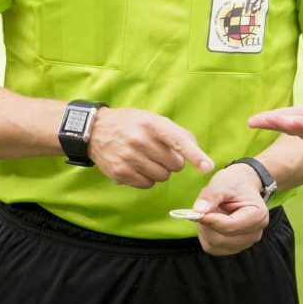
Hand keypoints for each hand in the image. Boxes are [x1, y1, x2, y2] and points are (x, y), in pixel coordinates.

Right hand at [89, 108, 214, 188]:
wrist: (94, 130)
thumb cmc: (131, 124)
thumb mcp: (152, 119)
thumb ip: (176, 133)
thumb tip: (197, 152)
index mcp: (151, 124)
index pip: (178, 141)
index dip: (195, 155)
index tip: (207, 167)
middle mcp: (139, 140)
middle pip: (174, 165)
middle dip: (172, 162)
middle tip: (159, 152)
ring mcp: (128, 158)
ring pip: (162, 177)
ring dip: (160, 171)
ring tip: (146, 159)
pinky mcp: (120, 172)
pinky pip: (147, 184)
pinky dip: (146, 179)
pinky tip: (136, 166)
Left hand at [190, 163, 270, 255]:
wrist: (242, 186)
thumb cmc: (234, 183)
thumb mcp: (223, 183)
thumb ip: (211, 196)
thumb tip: (198, 210)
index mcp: (258, 216)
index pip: (230, 226)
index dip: (210, 220)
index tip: (195, 212)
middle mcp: (254, 233)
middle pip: (221, 239)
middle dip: (206, 225)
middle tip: (200, 209)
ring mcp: (245, 242)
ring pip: (215, 245)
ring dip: (205, 230)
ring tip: (208, 212)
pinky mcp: (234, 247)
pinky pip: (212, 247)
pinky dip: (206, 235)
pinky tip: (210, 222)